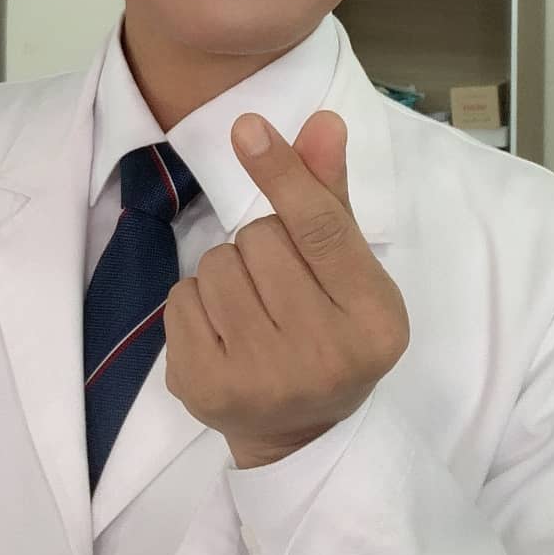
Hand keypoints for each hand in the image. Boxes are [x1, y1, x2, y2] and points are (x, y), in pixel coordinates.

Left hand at [164, 109, 408, 467]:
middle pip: (259, 240)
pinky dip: (194, 303)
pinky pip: (180, 299)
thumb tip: (322, 122)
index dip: (282, 173)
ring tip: (252, 310)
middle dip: (261, 246)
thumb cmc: (330, 331)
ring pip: (216, 265)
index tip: (247, 127)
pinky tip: (222, 333)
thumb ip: (329, 196)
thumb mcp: (348, 270)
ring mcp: (262, 379)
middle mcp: (324, 355)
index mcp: (373, 320)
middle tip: (280, 286)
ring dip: (226, 272)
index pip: (319, 230)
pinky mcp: (206, 391)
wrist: (300, 433)